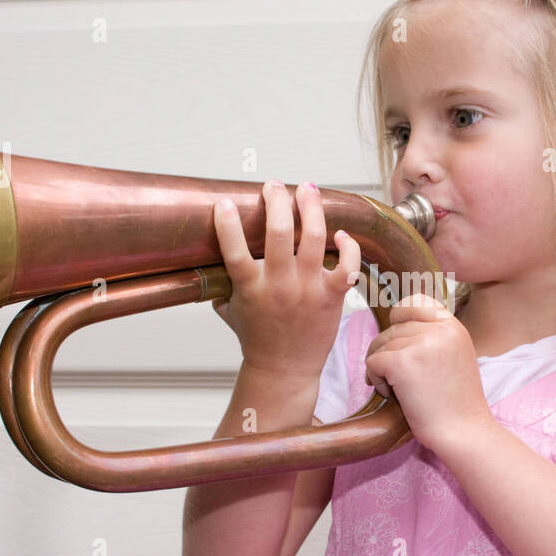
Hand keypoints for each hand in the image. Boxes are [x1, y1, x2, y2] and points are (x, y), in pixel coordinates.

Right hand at [211, 180, 360, 381]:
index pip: (234, 249)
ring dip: (311, 207)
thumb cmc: (256, 338)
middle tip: (273, 186)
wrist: (284, 369)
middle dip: (276, 200)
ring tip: (307, 188)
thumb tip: (207, 258)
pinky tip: (340, 233)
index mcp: (250, 287)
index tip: (226, 203)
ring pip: (314, 237)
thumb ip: (221, 283)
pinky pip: (347, 265)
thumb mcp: (228, 309)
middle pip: (279, 232)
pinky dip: (348, 246)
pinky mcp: (332, 296)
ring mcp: (308, 289)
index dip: (228, 222)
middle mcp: (279, 285)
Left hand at [363, 292, 494, 451]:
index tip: (402, 345)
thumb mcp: (455, 357)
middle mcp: (439, 329)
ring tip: (401, 390)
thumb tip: (395, 324)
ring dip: (382, 369)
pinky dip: (376, 380)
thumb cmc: (455, 404)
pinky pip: (372, 361)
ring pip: (379, 344)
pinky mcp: (403, 362)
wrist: (464, 432)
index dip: (400, 319)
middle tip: (398, 378)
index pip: (415, 301)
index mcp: (453, 326)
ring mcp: (421, 343)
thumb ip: (433, 337)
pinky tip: (395, 396)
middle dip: (388, 352)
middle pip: (392, 327)